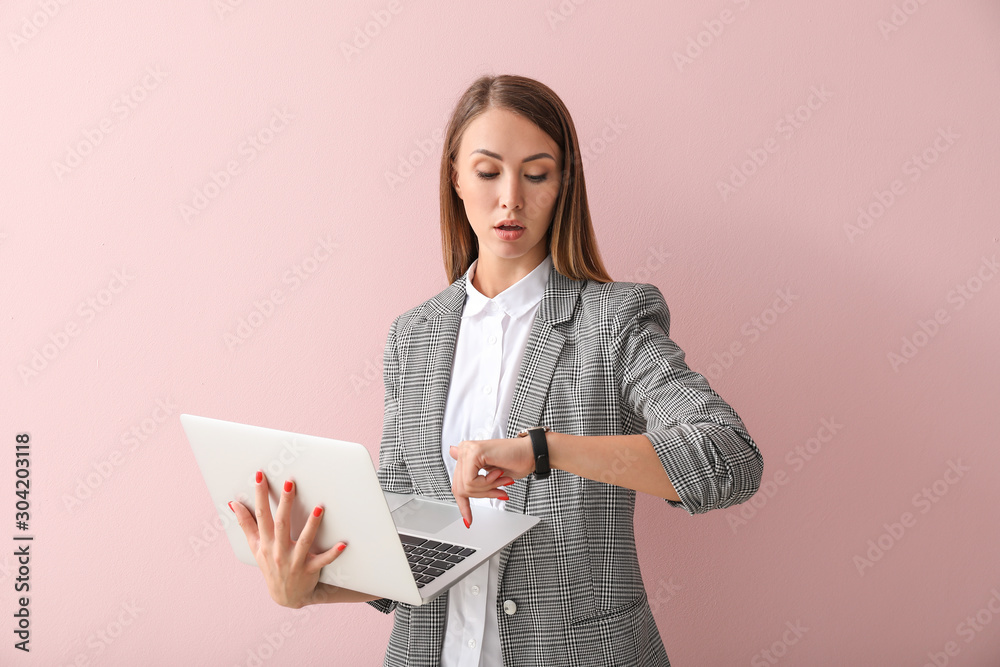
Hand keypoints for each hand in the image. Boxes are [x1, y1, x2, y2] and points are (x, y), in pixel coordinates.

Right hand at [229, 471, 346, 608]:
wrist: (285, 596)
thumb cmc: (270, 566)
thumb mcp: (255, 547)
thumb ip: (246, 525)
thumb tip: (233, 504)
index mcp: (265, 543)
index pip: (261, 515)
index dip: (260, 495)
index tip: (260, 476)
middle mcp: (278, 551)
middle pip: (281, 524)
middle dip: (285, 503)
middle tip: (290, 482)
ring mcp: (294, 561)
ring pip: (304, 541)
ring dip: (312, 525)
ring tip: (319, 508)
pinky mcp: (310, 570)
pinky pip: (322, 561)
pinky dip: (332, 553)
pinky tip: (343, 544)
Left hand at [448, 437, 534, 527]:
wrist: (532, 453)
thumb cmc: (516, 461)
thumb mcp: (492, 477)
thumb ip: (474, 479)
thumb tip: (461, 477)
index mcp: (466, 455)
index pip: (457, 484)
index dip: (463, 505)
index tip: (468, 520)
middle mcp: (464, 450)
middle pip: (460, 488)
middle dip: (483, 494)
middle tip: (499, 492)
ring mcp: (467, 450)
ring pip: (466, 487)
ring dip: (488, 488)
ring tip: (502, 480)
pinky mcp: (474, 452)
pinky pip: (472, 481)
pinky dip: (488, 483)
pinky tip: (498, 473)